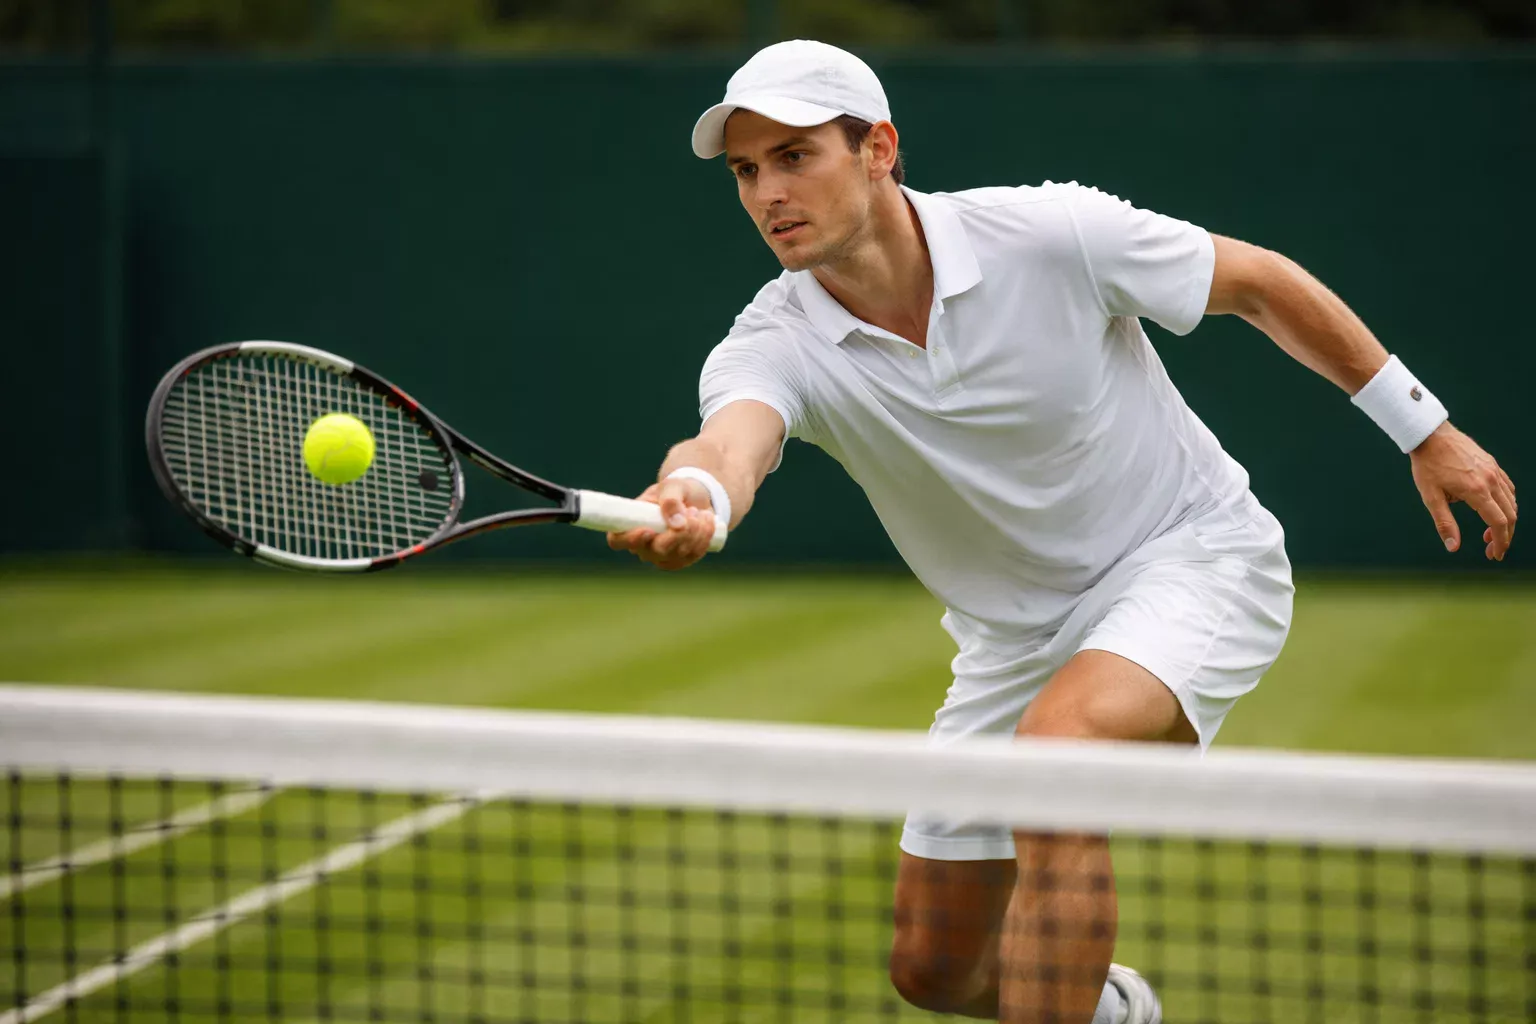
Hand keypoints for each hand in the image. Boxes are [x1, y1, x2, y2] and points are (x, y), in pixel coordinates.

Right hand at [605, 477, 717, 570]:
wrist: (696, 498)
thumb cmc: (676, 491)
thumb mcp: (673, 486)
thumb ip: (671, 499)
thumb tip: (677, 523)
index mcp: (630, 524)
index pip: (618, 540)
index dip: (630, 539)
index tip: (649, 530)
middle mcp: (642, 545)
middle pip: (655, 551)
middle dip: (679, 533)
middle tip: (691, 511)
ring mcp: (661, 556)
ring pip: (678, 554)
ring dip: (695, 531)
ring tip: (699, 511)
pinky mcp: (680, 560)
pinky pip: (693, 555)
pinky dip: (704, 537)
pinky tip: (707, 521)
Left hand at [1410, 423, 1516, 559]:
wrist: (1431, 435)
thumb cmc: (1427, 466)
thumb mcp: (1431, 497)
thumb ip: (1444, 523)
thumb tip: (1453, 548)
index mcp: (1476, 490)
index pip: (1498, 523)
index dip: (1501, 542)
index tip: (1495, 555)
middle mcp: (1490, 480)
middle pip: (1510, 515)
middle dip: (1504, 536)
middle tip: (1491, 550)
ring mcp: (1494, 471)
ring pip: (1511, 502)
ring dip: (1505, 521)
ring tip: (1488, 534)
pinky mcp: (1493, 465)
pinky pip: (1508, 488)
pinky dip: (1506, 504)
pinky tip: (1494, 511)